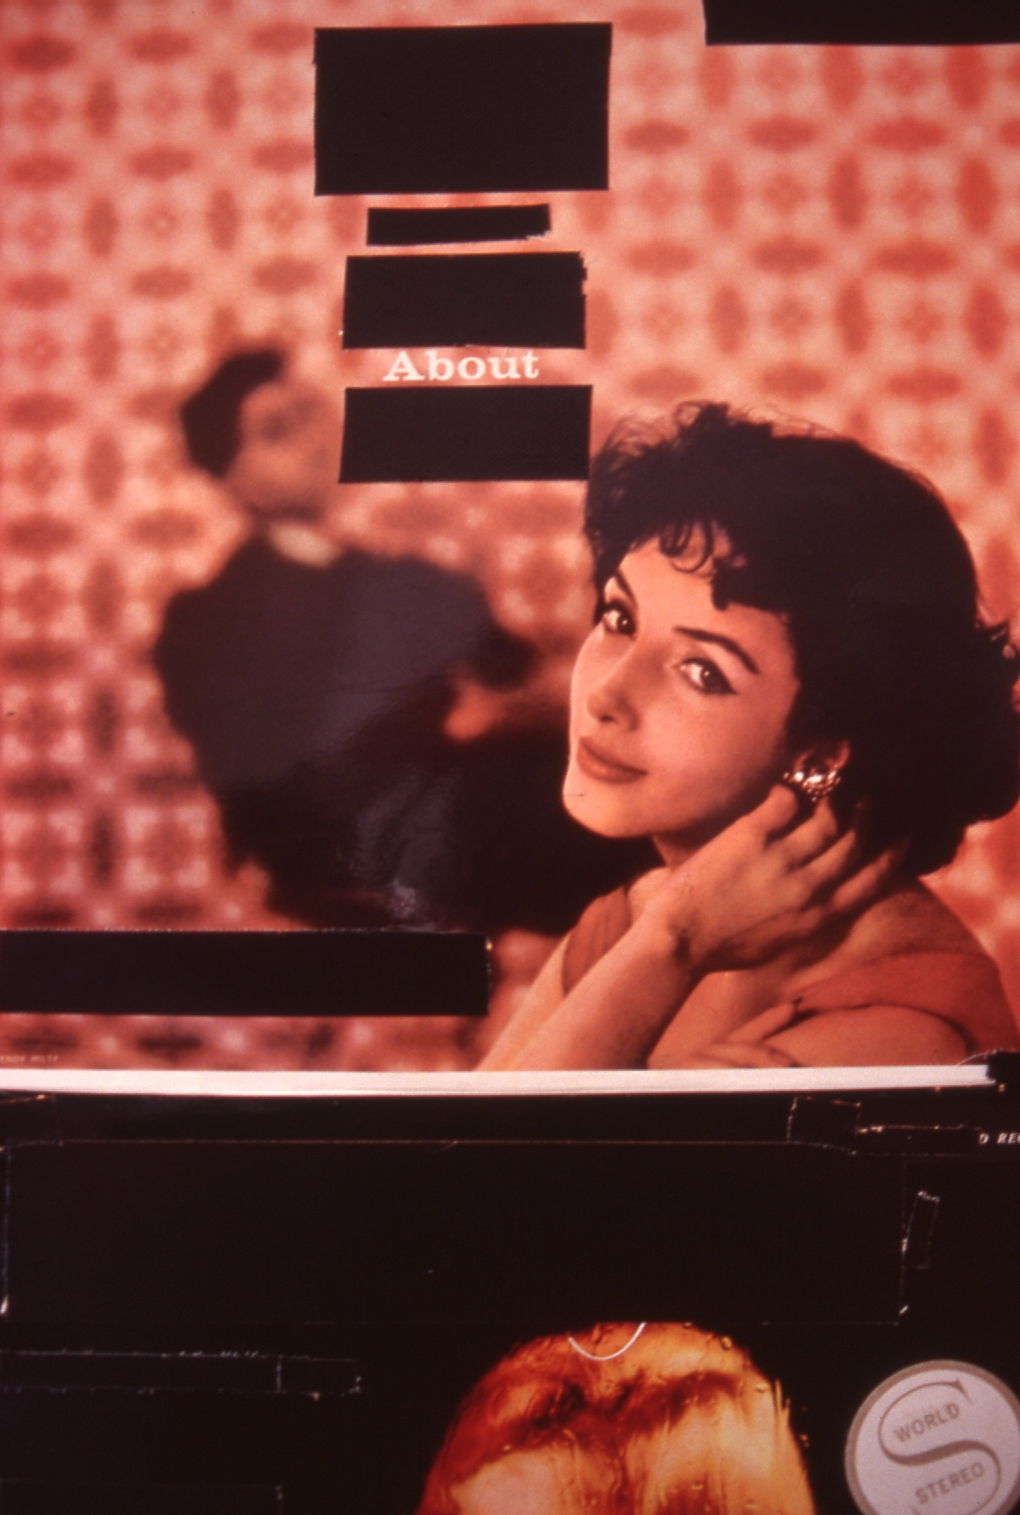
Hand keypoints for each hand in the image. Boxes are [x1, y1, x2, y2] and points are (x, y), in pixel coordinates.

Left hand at [638, 785, 902, 974]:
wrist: (680, 941)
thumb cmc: (724, 948)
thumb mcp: (782, 943)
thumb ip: (808, 918)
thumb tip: (823, 899)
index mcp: (819, 915)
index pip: (873, 879)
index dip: (892, 855)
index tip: (900, 838)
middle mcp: (809, 887)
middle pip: (854, 842)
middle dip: (866, 817)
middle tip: (867, 800)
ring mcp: (781, 860)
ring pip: (828, 818)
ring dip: (835, 798)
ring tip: (833, 786)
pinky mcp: (752, 837)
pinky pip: (785, 802)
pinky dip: (789, 790)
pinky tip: (784, 788)